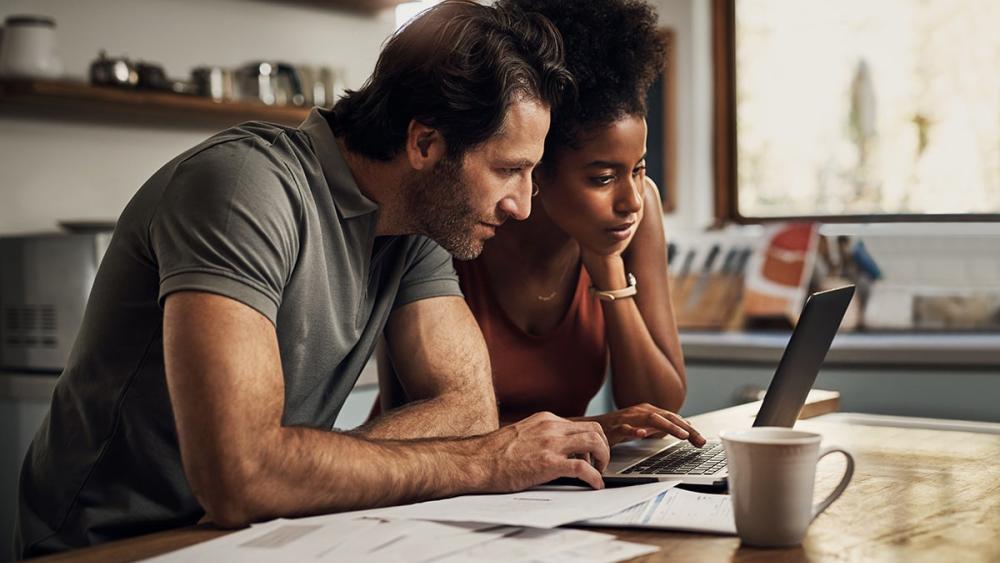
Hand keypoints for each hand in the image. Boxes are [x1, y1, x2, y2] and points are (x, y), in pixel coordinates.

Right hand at [478, 412, 609, 490]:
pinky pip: (582, 468)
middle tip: (600, 463)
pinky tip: (595, 485)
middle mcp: (551, 427)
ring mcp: (551, 444)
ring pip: (594, 442)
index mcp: (545, 420)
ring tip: (599, 473)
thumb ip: (541, 436)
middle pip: (594, 429)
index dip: (592, 440)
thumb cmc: (494, 453)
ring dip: (603, 459)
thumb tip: (555, 449)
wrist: (477, 461)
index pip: (581, 424)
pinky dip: (594, 477)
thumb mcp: (523, 434)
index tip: (591, 454)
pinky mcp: (548, 463)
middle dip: (603, 447)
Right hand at [586, 403, 706, 446]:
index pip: (673, 418)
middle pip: (667, 417)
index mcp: (648, 411)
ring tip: (682, 435)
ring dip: (668, 426)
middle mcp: (640, 412)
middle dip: (685, 428)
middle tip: (699, 440)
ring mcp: (628, 418)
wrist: (592, 427)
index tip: (701, 441)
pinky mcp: (614, 427)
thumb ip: (662, 426)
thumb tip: (684, 428)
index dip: (689, 429)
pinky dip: (634, 431)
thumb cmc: (619, 428)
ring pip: (651, 419)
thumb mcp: (645, 426)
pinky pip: (625, 428)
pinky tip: (643, 434)